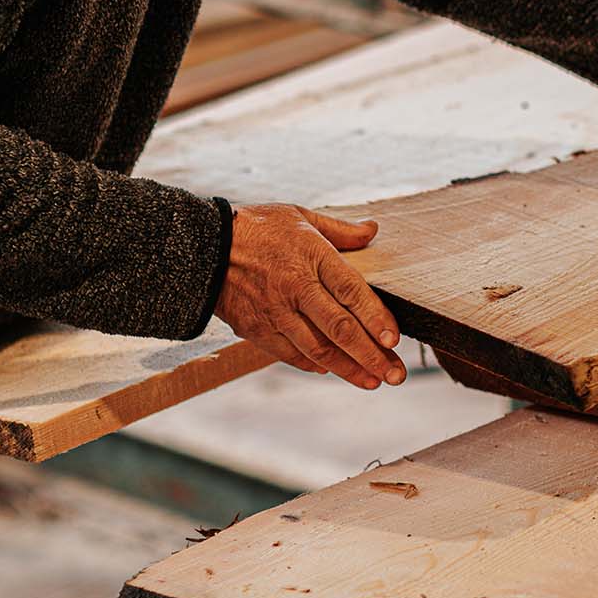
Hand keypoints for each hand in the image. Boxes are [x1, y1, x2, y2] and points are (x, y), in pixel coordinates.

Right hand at [215, 204, 406, 389]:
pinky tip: (334, 370)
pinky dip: (315, 364)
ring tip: (372, 381)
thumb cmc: (256, 228)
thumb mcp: (299, 216)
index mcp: (311, 256)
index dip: (375, 318)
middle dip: (371, 356)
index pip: (352, 291)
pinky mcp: (256, 329)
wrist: (202, 247)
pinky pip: (291, 354)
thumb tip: (373, 229)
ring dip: (348, 369)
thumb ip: (340, 230)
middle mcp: (295, 288)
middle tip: (395, 375)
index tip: (394, 340)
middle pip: (340, 328)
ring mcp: (275, 312)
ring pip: (318, 348)